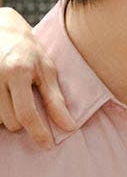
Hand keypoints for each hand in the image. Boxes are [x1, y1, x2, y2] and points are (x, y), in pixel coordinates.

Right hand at [0, 7, 74, 148]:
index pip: (26, 113)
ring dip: (9, 117)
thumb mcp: (47, 71)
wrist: (1, 31)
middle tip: (28, 104)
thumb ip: (56, 100)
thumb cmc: (28, 52)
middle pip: (11, 120)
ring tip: (15, 98)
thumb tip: (70, 128)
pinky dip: (0, 113)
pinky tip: (6, 101)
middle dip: (24, 122)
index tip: (48, 146)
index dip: (39, 132)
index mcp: (17, 72)